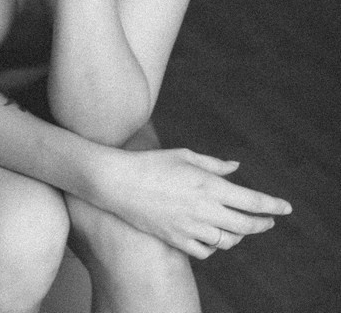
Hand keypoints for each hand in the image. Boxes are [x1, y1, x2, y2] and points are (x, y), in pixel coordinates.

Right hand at [101, 147, 291, 258]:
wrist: (119, 183)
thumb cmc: (153, 163)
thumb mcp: (186, 156)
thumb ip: (214, 165)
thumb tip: (236, 169)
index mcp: (208, 185)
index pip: (252, 200)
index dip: (272, 205)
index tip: (286, 208)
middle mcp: (204, 209)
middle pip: (245, 225)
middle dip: (262, 224)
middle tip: (269, 221)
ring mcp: (190, 228)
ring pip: (228, 241)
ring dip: (238, 235)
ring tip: (240, 227)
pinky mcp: (177, 240)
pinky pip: (205, 251)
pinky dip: (215, 246)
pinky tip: (214, 236)